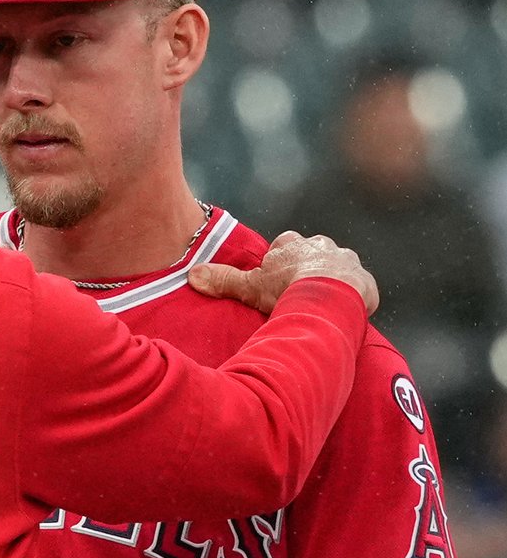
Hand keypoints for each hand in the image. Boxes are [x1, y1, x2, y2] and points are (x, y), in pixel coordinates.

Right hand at [188, 230, 378, 316]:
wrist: (330, 294)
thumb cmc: (287, 289)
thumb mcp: (250, 287)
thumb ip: (224, 280)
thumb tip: (192, 274)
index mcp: (292, 244)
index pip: (283, 248)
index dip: (278, 265)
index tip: (275, 284)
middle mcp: (321, 245)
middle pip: (311, 255)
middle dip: (305, 272)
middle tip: (297, 296)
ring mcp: (345, 261)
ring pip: (336, 270)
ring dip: (330, 285)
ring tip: (320, 308)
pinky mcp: (364, 280)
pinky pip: (358, 288)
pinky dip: (351, 299)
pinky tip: (342, 314)